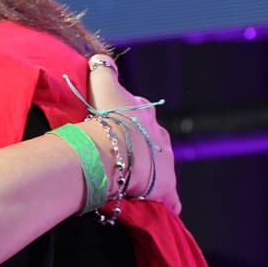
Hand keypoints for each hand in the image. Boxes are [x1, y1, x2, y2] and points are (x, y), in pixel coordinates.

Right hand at [86, 57, 179, 215]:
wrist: (110, 150)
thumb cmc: (104, 118)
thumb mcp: (102, 85)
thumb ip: (102, 71)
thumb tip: (99, 58)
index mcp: (145, 114)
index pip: (139, 116)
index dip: (126, 123)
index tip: (112, 130)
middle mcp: (160, 137)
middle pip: (152, 143)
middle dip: (140, 151)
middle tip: (119, 160)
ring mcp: (166, 164)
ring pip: (159, 170)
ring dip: (148, 177)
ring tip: (129, 185)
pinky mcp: (165, 189)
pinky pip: (168, 200)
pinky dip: (162, 203)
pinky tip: (151, 208)